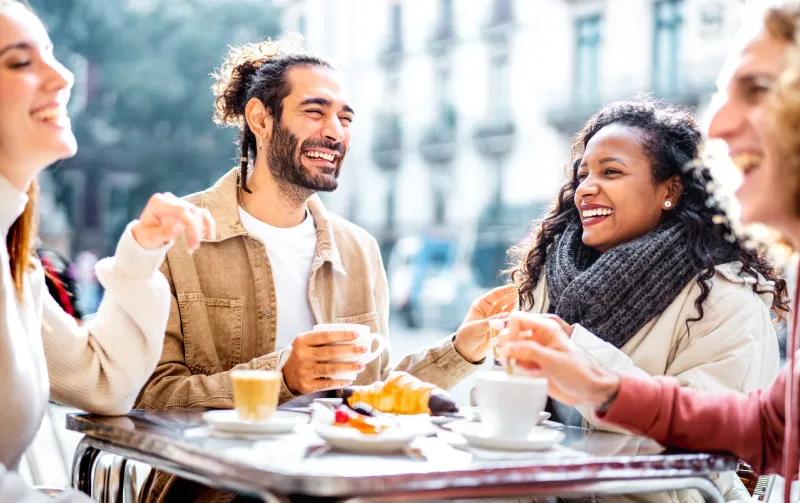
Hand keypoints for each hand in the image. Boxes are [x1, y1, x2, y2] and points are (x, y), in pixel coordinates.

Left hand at [132, 193, 215, 252]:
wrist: (145, 234)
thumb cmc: (147, 235)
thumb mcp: (151, 237)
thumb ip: (164, 232)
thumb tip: (180, 227)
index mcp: (158, 202)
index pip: (181, 210)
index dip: (192, 226)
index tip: (195, 242)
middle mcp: (170, 199)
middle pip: (191, 211)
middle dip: (196, 230)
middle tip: (194, 248)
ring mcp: (179, 202)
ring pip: (198, 212)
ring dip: (201, 230)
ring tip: (194, 246)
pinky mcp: (187, 208)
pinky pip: (202, 213)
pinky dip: (207, 224)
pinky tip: (210, 235)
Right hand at [282, 330, 368, 394]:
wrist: (282, 375)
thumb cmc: (300, 356)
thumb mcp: (304, 343)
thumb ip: (321, 340)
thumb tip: (350, 337)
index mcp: (303, 341)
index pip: (325, 335)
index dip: (342, 334)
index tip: (357, 334)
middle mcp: (303, 355)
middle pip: (332, 352)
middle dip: (351, 350)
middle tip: (364, 350)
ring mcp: (305, 371)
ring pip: (332, 369)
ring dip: (350, 367)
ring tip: (362, 365)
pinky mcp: (307, 385)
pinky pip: (328, 384)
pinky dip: (341, 382)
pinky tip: (350, 379)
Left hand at [453, 285, 517, 362]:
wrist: (466, 352)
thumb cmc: (467, 337)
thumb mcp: (477, 327)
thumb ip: (492, 321)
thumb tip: (506, 316)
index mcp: (480, 305)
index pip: (495, 294)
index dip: (505, 290)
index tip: (515, 286)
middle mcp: (488, 310)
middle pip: (502, 300)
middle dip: (511, 295)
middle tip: (522, 292)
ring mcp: (494, 318)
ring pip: (506, 309)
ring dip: (514, 305)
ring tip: (523, 300)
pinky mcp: (498, 327)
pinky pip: (507, 319)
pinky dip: (513, 316)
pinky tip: (520, 313)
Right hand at [501, 312, 618, 406]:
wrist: (587, 391)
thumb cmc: (578, 372)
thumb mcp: (553, 361)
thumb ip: (530, 352)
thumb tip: (508, 346)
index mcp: (545, 329)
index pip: (518, 319)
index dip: (510, 331)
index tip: (509, 346)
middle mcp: (537, 337)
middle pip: (511, 333)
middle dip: (506, 346)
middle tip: (506, 359)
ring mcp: (533, 351)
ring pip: (510, 348)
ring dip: (509, 358)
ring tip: (516, 368)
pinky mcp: (532, 364)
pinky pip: (515, 362)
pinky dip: (514, 368)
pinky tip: (523, 374)